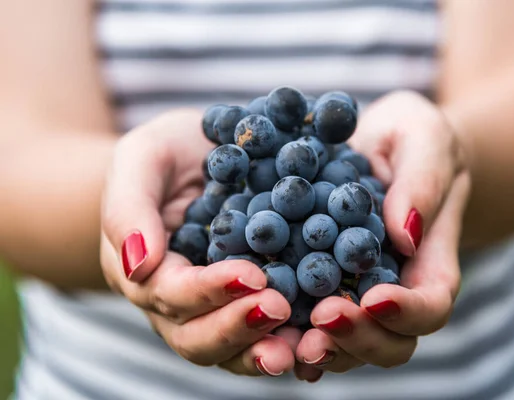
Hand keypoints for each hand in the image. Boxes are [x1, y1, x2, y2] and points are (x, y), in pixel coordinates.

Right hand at [100, 110, 295, 376]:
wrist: (202, 154)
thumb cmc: (167, 153)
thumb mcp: (143, 159)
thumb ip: (129, 207)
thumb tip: (138, 266)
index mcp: (145, 271)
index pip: (171, 294)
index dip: (208, 290)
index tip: (252, 276)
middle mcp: (178, 302)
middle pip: (197, 338)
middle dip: (238, 328)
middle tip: (279, 309)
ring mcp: (215, 307)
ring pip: (232, 349)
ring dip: (264, 350)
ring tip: (304, 344)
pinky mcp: (253, 300)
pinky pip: (267, 332)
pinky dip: (292, 339)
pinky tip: (320, 337)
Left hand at [295, 91, 470, 376]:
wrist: (375, 144)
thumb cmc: (410, 138)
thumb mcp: (422, 138)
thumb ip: (422, 181)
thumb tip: (406, 236)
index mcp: (429, 260)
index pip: (431, 304)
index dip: (407, 312)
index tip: (373, 299)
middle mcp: (394, 290)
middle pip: (392, 342)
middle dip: (358, 338)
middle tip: (321, 319)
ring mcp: (355, 294)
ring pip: (347, 344)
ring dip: (321, 347)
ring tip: (287, 335)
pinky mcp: (316, 286)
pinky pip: (305, 320)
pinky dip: (287, 331)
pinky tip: (259, 320)